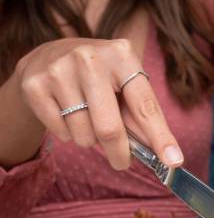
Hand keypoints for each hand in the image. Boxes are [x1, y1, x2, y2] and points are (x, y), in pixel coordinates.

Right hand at [16, 38, 182, 169]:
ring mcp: (59, 70)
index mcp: (121, 55)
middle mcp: (89, 57)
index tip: (174, 162)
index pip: (145, 106)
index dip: (160, 138)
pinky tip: (66, 113)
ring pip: (83, 135)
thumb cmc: (98, 78)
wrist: (48, 57)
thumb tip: (167, 156)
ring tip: (86, 119)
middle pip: (109, 129)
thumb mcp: (123, 86)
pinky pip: (61, 133)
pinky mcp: (35, 85)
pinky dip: (68, 135)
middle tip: (121, 162)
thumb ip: (141, 118)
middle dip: (119, 154)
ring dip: (90, 141)